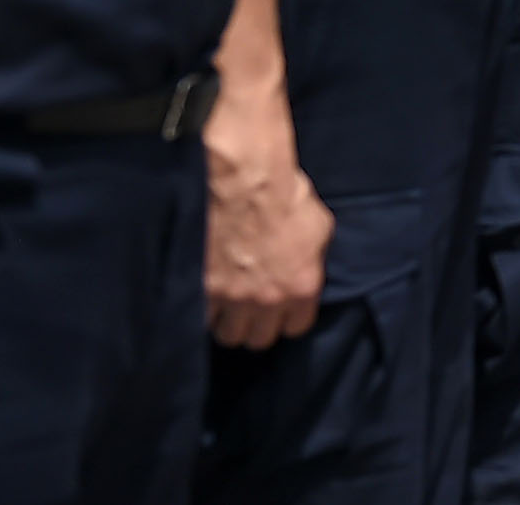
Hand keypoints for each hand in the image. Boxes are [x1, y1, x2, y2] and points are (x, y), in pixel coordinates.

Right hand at [204, 89, 334, 349]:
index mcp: (301, 287)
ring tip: (226, 305)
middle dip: (255, 326)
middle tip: (249, 308)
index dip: (286, 319)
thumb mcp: (319, 227)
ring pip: (227, 334)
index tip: (279, 309)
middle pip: (258, 339)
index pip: (296, 328)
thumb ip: (313, 260)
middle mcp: (267, 300)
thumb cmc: (286, 194)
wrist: (244, 179)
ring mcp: (231, 297)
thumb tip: (305, 270)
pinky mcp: (200, 289)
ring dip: (227, 321)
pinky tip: (204, 296)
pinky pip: (199, 317)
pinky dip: (201, 310)